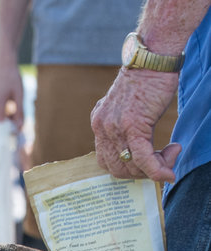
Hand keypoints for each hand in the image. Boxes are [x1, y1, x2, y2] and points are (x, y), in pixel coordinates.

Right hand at [0, 60, 22, 128]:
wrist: (3, 65)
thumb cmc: (12, 78)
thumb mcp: (19, 95)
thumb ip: (19, 112)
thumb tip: (19, 128)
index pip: (1, 128)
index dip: (9, 133)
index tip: (18, 135)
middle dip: (9, 127)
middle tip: (21, 125)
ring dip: (8, 121)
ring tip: (16, 108)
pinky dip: (5, 115)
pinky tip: (12, 105)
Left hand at [91, 68, 180, 182]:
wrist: (154, 57)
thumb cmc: (148, 79)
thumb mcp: (129, 106)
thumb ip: (124, 126)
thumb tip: (136, 148)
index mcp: (99, 123)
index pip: (106, 161)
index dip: (127, 168)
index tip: (146, 164)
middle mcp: (102, 128)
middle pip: (117, 168)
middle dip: (141, 173)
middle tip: (163, 161)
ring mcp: (115, 128)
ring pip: (131, 166)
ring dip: (154, 169)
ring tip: (171, 155)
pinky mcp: (133, 125)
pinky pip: (143, 159)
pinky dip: (157, 170)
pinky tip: (169, 173)